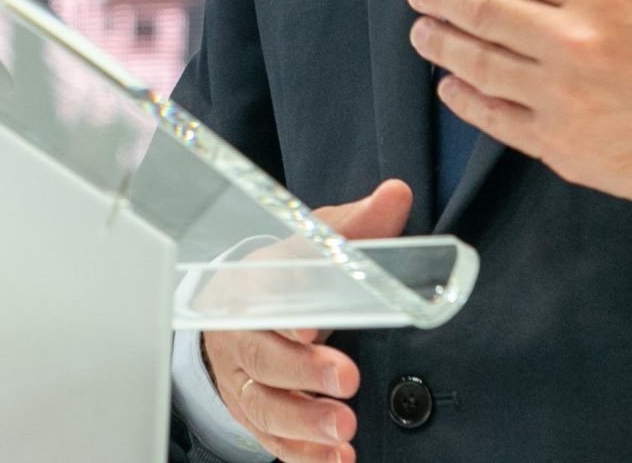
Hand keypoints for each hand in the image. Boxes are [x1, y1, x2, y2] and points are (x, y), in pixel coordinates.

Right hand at [200, 179, 410, 461]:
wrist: (234, 312)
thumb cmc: (283, 275)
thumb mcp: (314, 242)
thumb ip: (356, 227)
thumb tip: (397, 196)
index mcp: (252, 284)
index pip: (264, 293)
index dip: (285, 308)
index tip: (311, 323)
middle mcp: (241, 334)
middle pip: (262, 355)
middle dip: (302, 372)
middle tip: (346, 380)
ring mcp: (243, 379)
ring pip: (263, 405)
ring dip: (304, 421)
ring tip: (345, 430)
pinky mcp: (253, 415)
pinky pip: (272, 440)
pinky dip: (304, 454)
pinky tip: (337, 459)